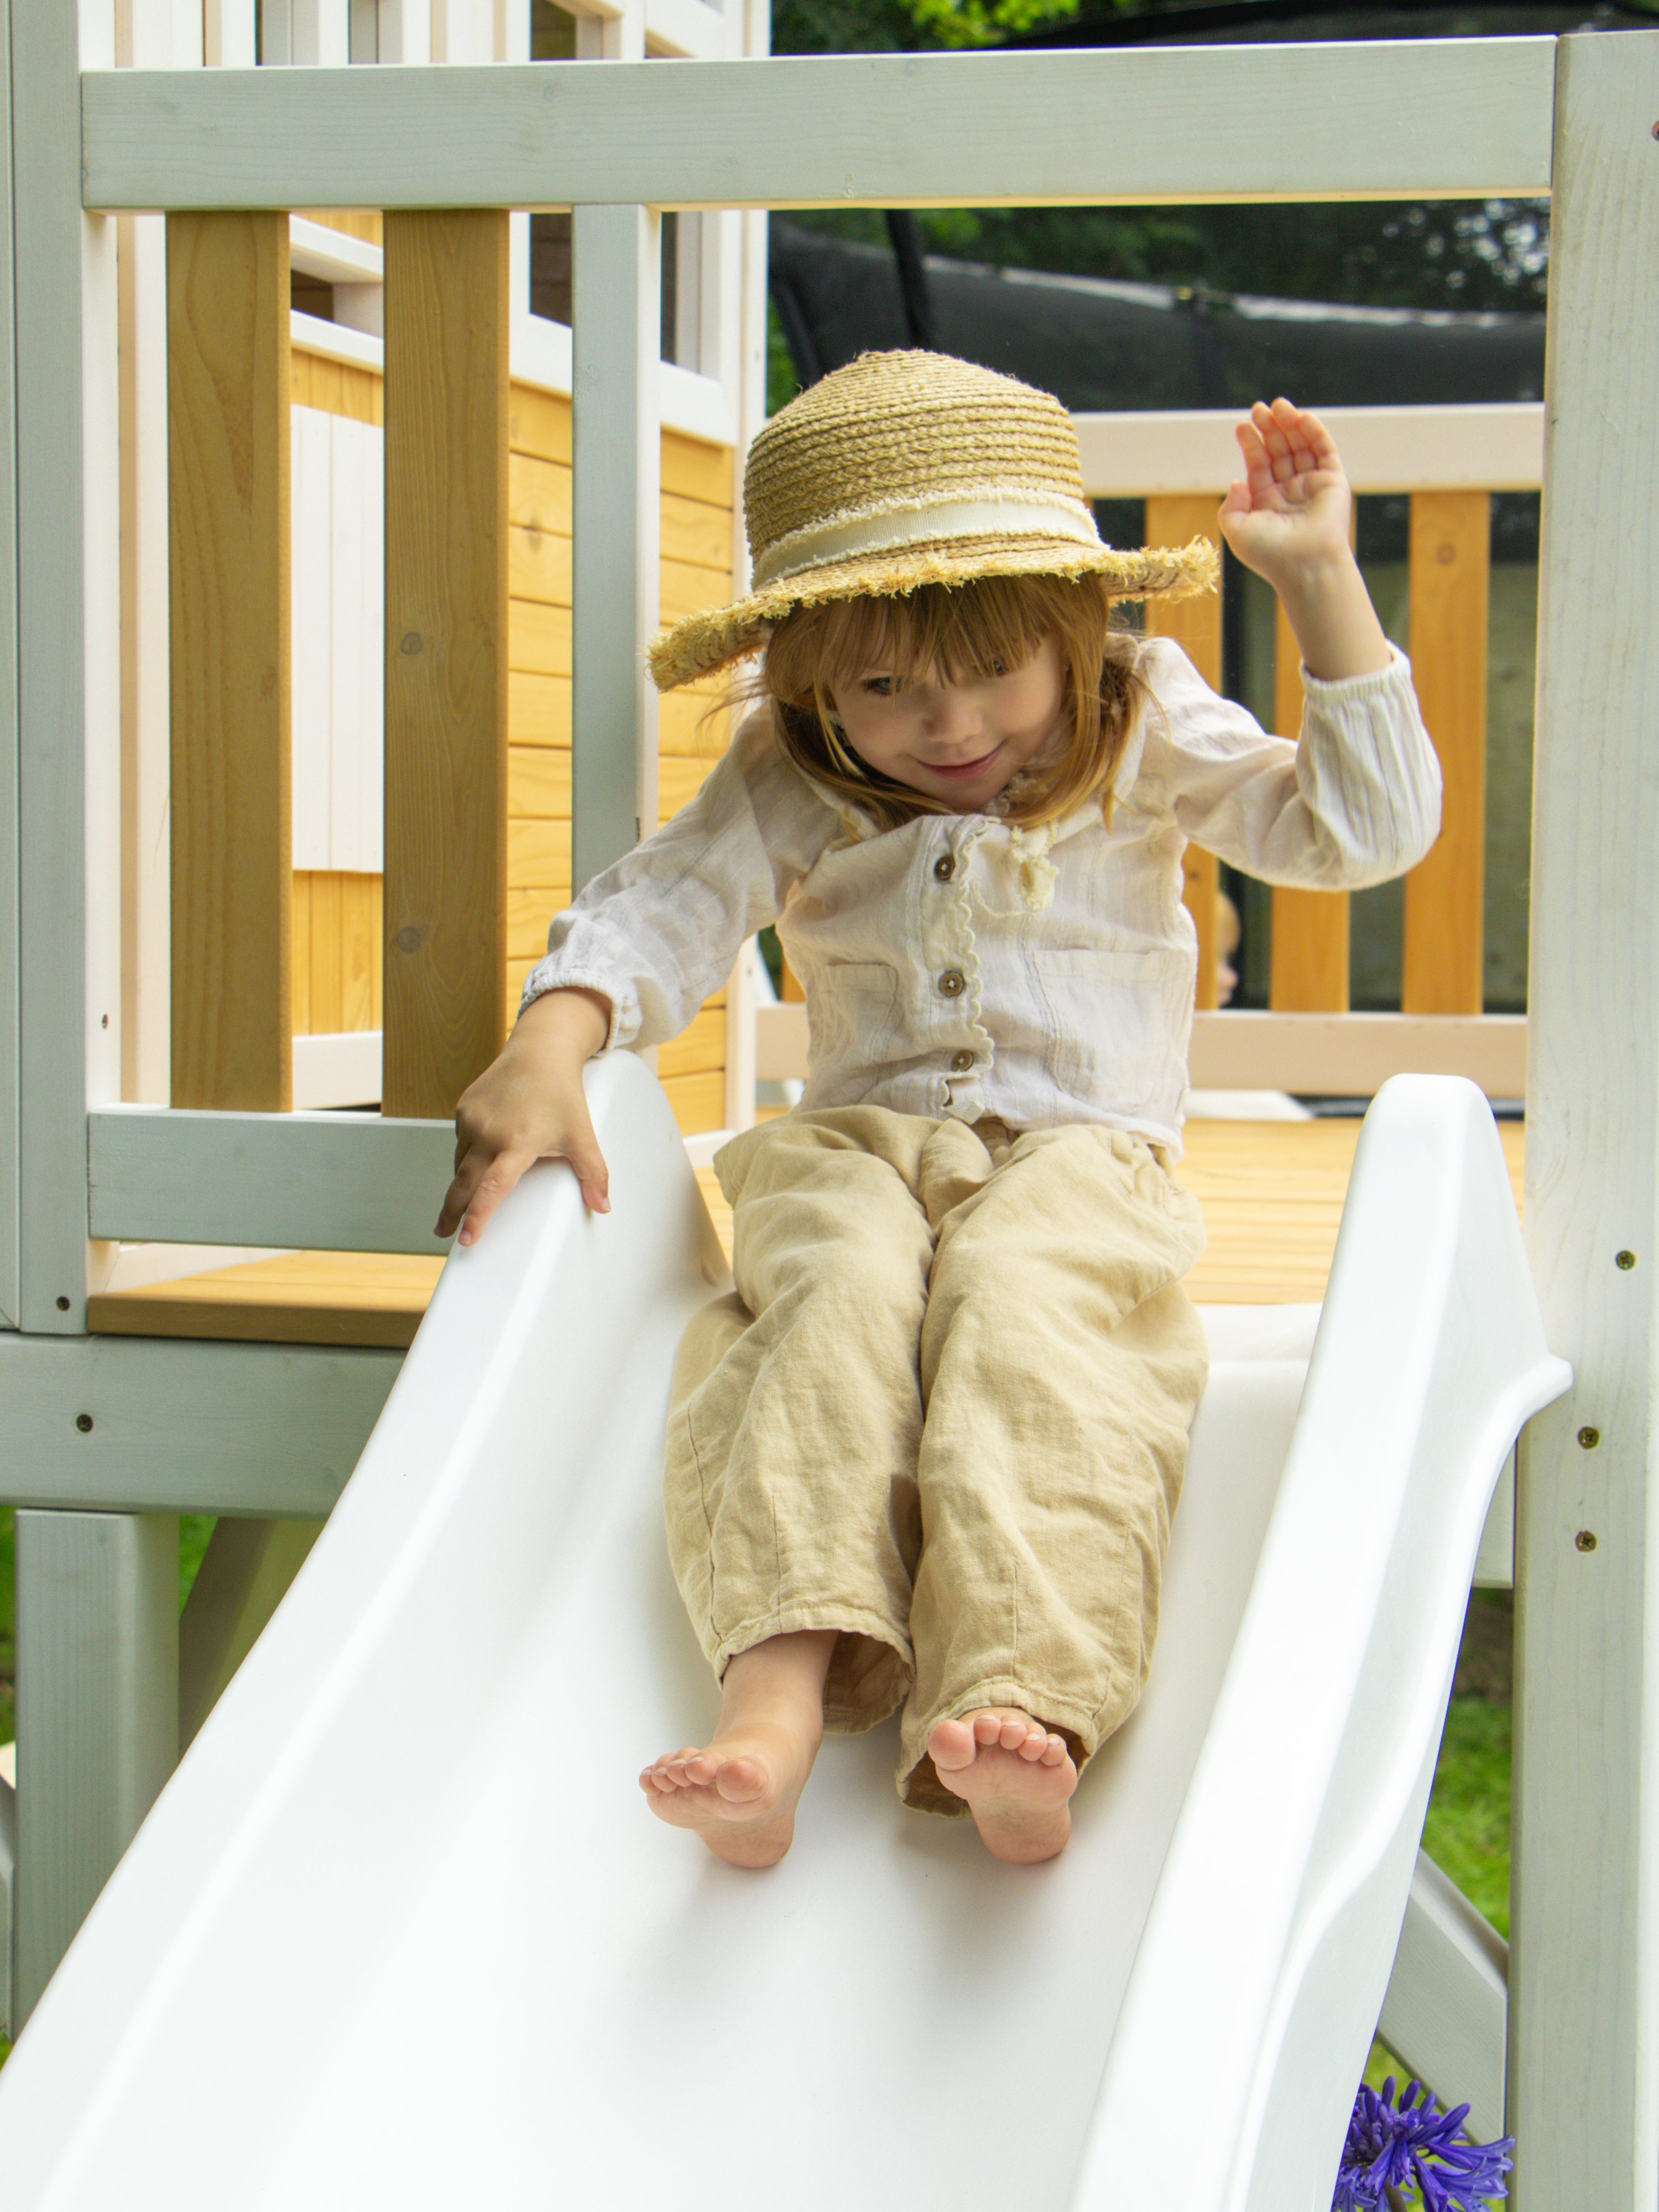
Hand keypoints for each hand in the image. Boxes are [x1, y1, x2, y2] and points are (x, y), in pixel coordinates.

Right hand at [435, 987, 612, 1246]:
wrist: (539, 1051)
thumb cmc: (562, 1093)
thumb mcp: (582, 1135)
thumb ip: (593, 1174)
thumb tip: (603, 1207)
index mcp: (518, 1142)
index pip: (493, 1188)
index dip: (478, 1216)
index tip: (466, 1239)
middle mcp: (489, 1132)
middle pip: (464, 1183)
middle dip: (452, 1212)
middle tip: (444, 1233)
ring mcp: (472, 1120)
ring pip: (461, 1163)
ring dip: (461, 1183)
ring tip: (460, 1202)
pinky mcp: (463, 1109)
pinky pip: (461, 1142)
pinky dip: (467, 1155)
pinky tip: (479, 1158)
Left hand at [1218, 398, 1352, 587]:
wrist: (1304, 565)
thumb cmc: (1269, 554)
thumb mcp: (1237, 531)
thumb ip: (1231, 506)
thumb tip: (1236, 480)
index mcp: (1267, 502)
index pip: (1259, 465)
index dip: (1251, 444)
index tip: (1242, 426)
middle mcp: (1289, 492)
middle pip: (1279, 451)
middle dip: (1269, 429)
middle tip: (1259, 409)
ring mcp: (1312, 485)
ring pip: (1300, 447)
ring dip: (1290, 424)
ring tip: (1278, 405)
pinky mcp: (1333, 481)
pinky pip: (1325, 451)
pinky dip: (1315, 432)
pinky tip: (1302, 417)